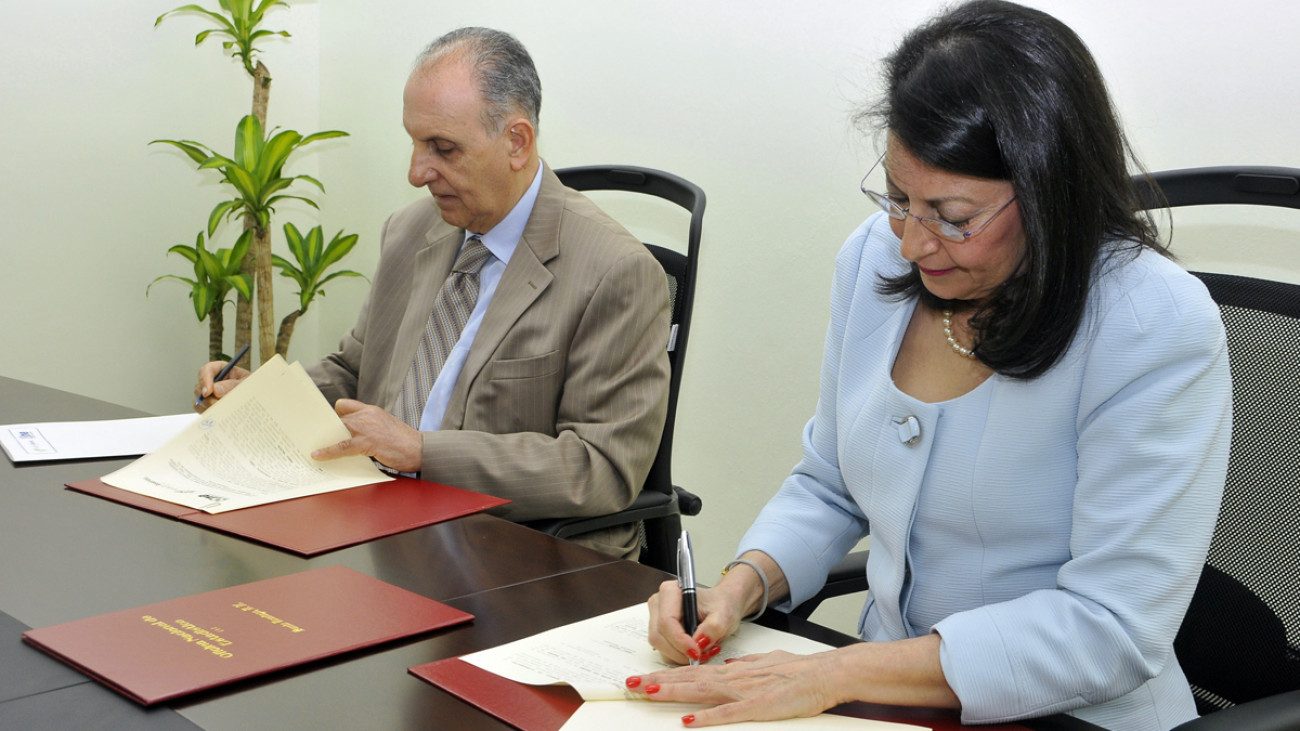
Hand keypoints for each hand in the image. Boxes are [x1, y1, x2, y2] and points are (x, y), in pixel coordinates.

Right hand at [194, 360, 251, 412]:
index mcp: (220, 369)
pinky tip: (221, 413)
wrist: (255, 396)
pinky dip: (210, 413)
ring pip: (200, 400)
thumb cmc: (251, 386)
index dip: (204, 380)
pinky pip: (203, 409)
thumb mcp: (245, 383)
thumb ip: (231, 385)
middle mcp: (212, 380)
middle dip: (207, 397)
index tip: (208, 391)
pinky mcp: (209, 404)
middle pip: (200, 387)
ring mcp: (208, 393)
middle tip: (217, 404)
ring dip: (209, 406)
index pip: (206, 370)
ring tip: (224, 409)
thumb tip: (215, 390)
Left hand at [311, 399, 421, 472]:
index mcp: (372, 411)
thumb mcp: (386, 429)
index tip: (325, 423)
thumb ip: (369, 429)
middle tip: (311, 435)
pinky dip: (328, 451)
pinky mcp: (367, 442)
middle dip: (324, 426)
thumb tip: (351, 439)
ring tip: (310, 445)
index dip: (334, 414)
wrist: (420, 449)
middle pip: (336, 416)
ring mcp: (367, 428)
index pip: (345, 405)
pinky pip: (342, 446)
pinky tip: (318, 455)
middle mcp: (367, 415)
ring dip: (324, 437)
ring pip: (337, 429)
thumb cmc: (405, 443)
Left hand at [627, 650, 841, 726]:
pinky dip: (707, 718)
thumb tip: (729, 666)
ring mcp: (743, 692)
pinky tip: (688, 722)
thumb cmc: (798, 671)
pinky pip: (728, 715)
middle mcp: (733, 679)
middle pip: (688, 681)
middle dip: (657, 682)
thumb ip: (745, 666)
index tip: (644, 678)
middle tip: (631, 684)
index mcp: (734, 671)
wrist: (824, 673)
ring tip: (648, 693)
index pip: (692, 673)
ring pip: (700, 693)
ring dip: (672, 693)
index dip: (666, 676)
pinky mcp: (757, 707)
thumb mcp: (765, 662)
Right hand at [647, 582, 744, 665]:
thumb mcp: (723, 615)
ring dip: (681, 655)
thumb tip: (700, 643)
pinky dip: (680, 655)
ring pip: (660, 646)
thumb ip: (713, 628)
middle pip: (659, 636)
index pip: (666, 622)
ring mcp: (656, 618)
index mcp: (671, 592)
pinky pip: (664, 650)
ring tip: (703, 651)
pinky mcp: (660, 631)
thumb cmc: (720, 604)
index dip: (680, 641)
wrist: (721, 604)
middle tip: (702, 655)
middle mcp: (659, 603)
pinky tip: (696, 649)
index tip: (696, 652)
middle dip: (680, 651)